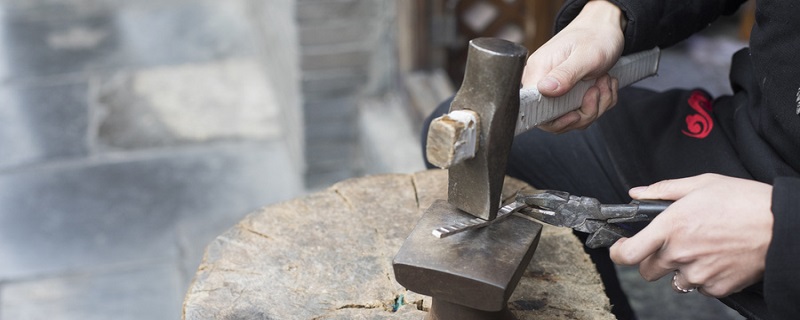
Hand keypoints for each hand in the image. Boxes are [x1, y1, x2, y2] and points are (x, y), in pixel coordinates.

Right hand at [521, 0, 624, 132]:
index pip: (533, 109)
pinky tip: (604, 85)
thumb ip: (565, 74)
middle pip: (555, 120)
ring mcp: (556, 90)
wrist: (605, 28)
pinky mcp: (568, 94)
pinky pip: (582, 112)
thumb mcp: (585, 56)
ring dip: (596, 105)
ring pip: (573, 118)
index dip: (556, 119)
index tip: (575, 113)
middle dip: (584, 113)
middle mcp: (543, 82)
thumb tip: (545, 89)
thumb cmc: (596, 36)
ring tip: (604, 82)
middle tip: (597, 91)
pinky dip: (600, 103)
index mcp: (539, 71)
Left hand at [609, 174, 773, 296]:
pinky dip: (703, 277)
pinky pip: (699, 287)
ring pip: (673, 279)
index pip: (627, 253)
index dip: (618, 252)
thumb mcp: (700, 183)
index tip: (621, 247)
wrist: (781, 224)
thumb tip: (637, 194)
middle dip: (653, 258)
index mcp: (671, 227)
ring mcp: (698, 273)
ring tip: (701, 248)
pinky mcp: (717, 287)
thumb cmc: (743, 200)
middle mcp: (680, 253)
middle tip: (671, 244)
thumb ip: (662, 190)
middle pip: (647, 270)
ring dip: (679, 268)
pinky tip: (716, 258)